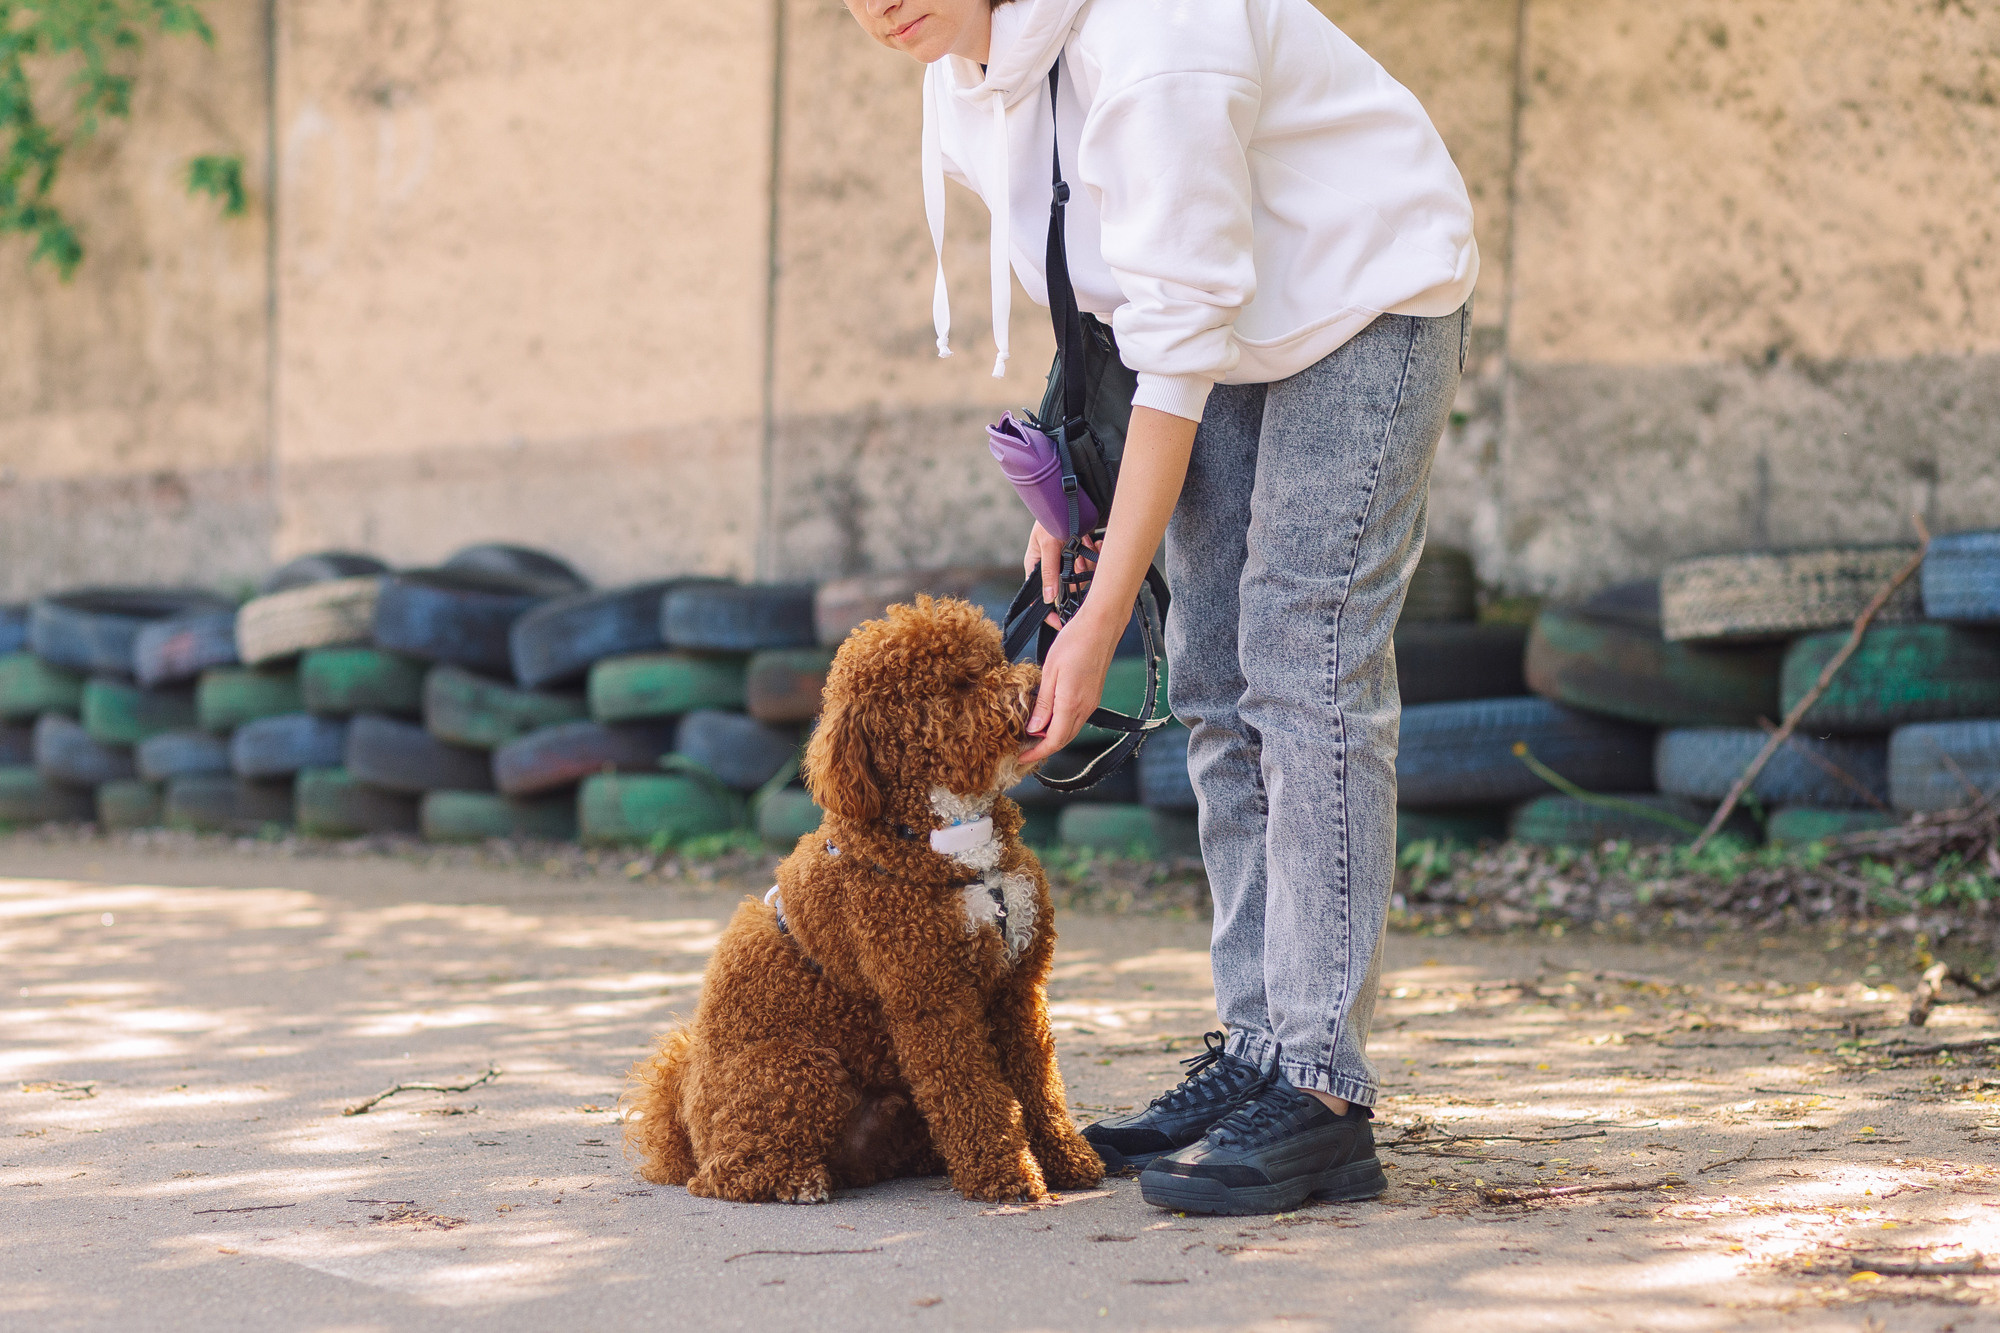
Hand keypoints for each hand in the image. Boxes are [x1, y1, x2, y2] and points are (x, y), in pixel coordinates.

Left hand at [1019, 604, 1121, 766]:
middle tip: (1022, 749)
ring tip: (1031, 735)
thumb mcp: (1050, 671)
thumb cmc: (1073, 642)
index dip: (1036, 753)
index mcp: (1071, 703)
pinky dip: (1061, 725)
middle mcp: (1084, 708)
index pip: (1053, 741)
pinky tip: (1048, 718)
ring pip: (1070, 730)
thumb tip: (1034, 729)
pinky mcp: (1093, 696)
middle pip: (1063, 740)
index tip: (1020, 758)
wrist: (1101, 626)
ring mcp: (1091, 703)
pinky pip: (1076, 719)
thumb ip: (1043, 704)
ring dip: (1052, 737)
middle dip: (1042, 748)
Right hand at [1023, 524, 1096, 625]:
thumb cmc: (1050, 518)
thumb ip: (1049, 572)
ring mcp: (1065, 560)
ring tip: (1087, 545)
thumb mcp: (1048, 545)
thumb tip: (1048, 599)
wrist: (1067, 497)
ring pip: (1080, 576)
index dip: (1052, 612)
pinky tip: (1094, 542)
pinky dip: (1093, 554)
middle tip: (1082, 563)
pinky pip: (1089, 563)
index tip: (1063, 622)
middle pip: (1066, 587)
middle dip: (1077, 578)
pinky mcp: (1079, 553)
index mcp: (1036, 567)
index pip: (1042, 597)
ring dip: (1086, 564)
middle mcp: (1050, 566)